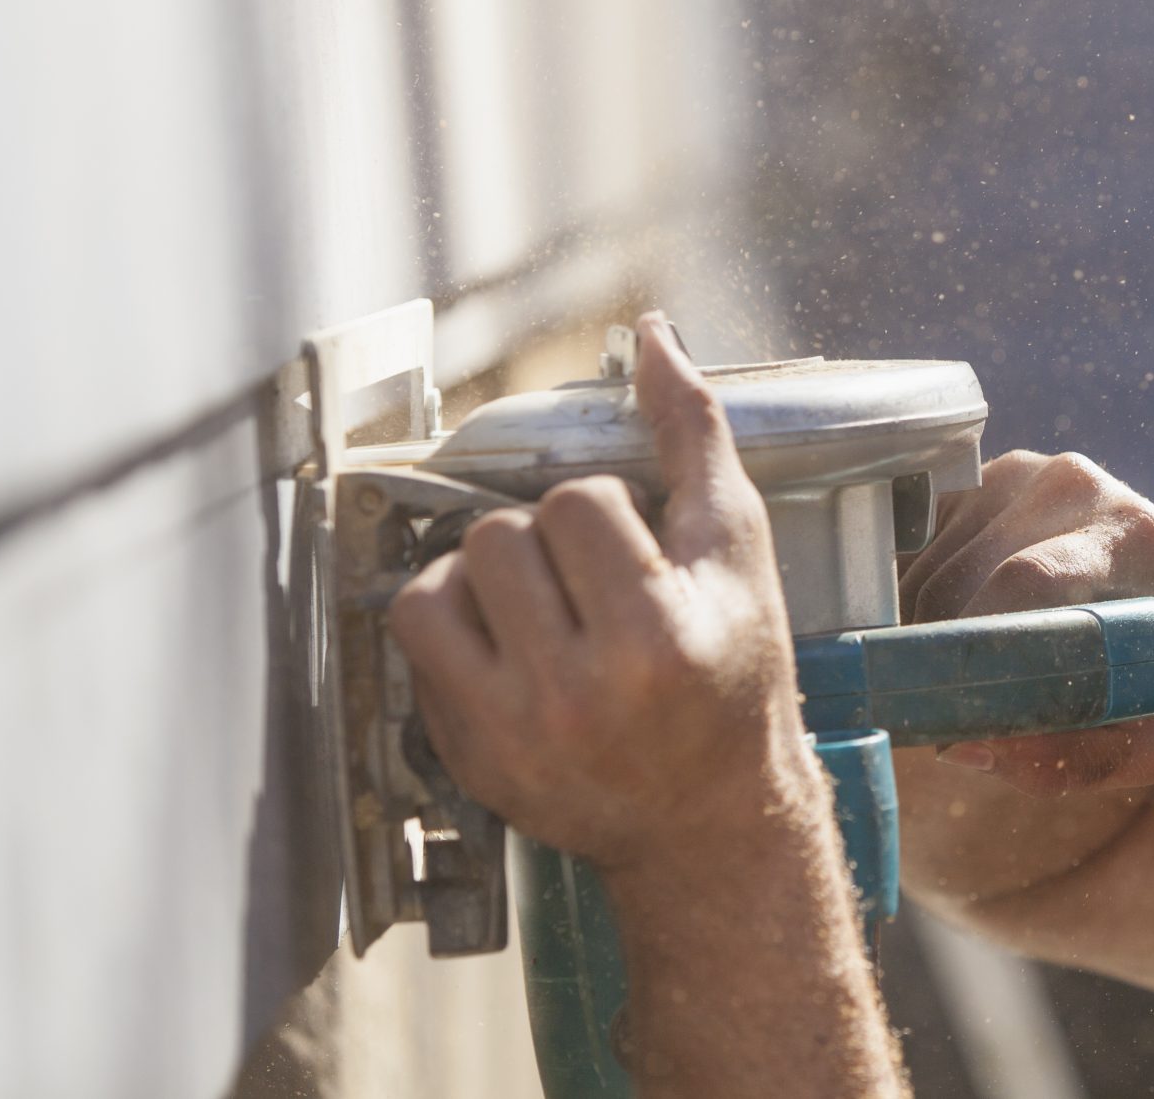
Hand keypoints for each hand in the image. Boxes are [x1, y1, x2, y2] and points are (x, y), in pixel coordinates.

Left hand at [386, 311, 817, 873]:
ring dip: (486, 578)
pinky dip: (451, 625)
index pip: (577, 503)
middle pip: (502, 535)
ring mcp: (514, 730)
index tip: (639, 556)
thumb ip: (696, 436)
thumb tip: (654, 335)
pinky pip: (415, 640)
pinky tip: (507, 645)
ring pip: (441, 582)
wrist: (710, 819)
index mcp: (658, 636)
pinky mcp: (469, 755)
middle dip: (545, 543)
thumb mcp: (738, 554)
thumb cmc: (735, 677)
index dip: (607, 514)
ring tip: (543, 610)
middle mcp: (579, 692)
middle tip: (591, 586)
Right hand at [897, 450, 1153, 795]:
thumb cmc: (1153, 673)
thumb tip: (966, 745)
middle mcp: (1074, 486)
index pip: (1031, 579)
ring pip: (926, 576)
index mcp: (1133, 537)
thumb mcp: (1142, 740)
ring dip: (929, 642)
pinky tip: (962, 631)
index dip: (978, 648)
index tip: (950, 710)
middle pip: (961, 584)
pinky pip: (912, 557)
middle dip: (948, 662)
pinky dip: (916, 610)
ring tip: (981, 671)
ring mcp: (1018, 474)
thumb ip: (1069, 758)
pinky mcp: (973, 480)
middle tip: (959, 716)